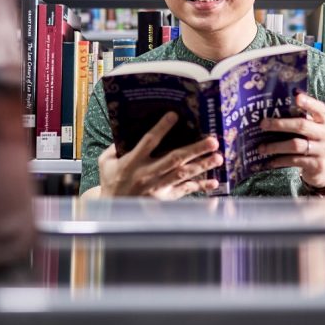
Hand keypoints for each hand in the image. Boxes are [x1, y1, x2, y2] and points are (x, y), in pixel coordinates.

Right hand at [98, 112, 222, 198]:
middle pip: (174, 159)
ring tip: (218, 157)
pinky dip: (200, 187)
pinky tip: (214, 182)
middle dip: (195, 149)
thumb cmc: (111, 180)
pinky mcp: (164, 198)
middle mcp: (147, 174)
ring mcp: (157, 187)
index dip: (161, 128)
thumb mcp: (106, 161)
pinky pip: (185, 191)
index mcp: (132, 162)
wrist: (112, 209)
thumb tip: (129, 128)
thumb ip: (116, 145)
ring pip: (183, 175)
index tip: (174, 115)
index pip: (149, 141)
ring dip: (202, 165)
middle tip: (212, 141)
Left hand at [258, 92, 324, 187]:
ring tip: (261, 148)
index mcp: (324, 121)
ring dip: (276, 146)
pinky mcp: (317, 165)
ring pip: (296, 145)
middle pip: (302, 125)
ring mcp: (323, 150)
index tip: (296, 97)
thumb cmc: (311, 143)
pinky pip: (295, 160)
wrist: (323, 170)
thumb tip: (273, 109)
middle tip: (263, 124)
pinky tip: (270, 161)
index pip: (319, 108)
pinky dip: (280, 160)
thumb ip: (299, 119)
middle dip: (280, 124)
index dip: (309, 102)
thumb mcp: (311, 130)